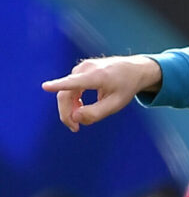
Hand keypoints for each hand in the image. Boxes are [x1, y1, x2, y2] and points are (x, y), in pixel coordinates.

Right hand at [41, 55, 162, 131]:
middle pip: (66, 94)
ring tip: (81, 120)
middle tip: (74, 128)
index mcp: (98, 76)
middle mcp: (87, 69)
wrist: (134, 69)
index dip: (59, 85)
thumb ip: (96, 113)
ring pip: (67, 91)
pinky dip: (73, 100)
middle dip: (67, 113)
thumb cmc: (126, 87)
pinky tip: (80, 108)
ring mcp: (82, 68)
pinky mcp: (80, 70)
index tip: (45, 86)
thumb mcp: (116, 104)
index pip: (75, 82)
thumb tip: (75, 117)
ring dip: (70, 107)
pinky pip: (70, 87)